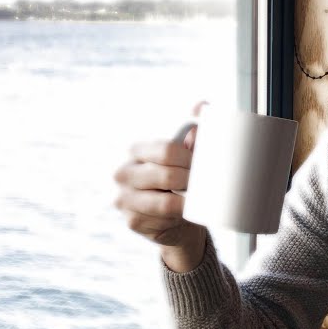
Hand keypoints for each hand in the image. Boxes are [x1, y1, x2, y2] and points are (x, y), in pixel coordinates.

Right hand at [113, 102, 207, 270]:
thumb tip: (201, 106)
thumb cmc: (180, 180)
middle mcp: (123, 173)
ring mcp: (124, 199)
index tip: (202, 166)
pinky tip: (181, 216)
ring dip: (185, 203)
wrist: (174, 218)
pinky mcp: (132, 221)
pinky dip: (177, 219)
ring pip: (164, 203)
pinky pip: (162, 221)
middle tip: (204, 186)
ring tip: (195, 200)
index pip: (166, 150)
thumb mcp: (187, 155)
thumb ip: (194, 131)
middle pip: (166, 176)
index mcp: (137, 150)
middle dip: (190, 182)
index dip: (190, 159)